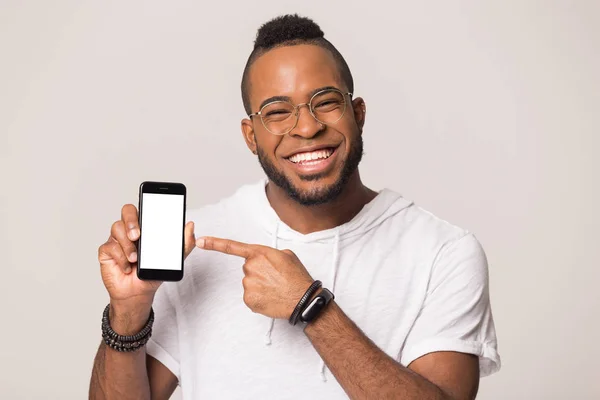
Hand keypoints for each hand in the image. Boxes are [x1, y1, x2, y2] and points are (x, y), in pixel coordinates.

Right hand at [97, 204, 195, 308]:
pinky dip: (120, 258)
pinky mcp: (107, 251)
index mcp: (146, 227)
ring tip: (135, 259)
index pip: (145, 207)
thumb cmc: (152, 273)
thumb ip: (184, 243)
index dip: (146, 202)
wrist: (138, 293)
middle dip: (131, 220)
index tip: (152, 209)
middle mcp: (130, 229)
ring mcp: (117, 239)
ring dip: (127, 244)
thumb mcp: (173, 259)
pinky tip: (127, 267)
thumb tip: (190, 225)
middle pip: (127, 210)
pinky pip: (110, 247)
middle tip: (137, 235)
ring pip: (117, 228)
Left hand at [196, 237, 314, 318]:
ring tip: (275, 288)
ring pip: (249, 283)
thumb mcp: (287, 256)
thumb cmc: (297, 277)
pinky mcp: (248, 299)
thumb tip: (266, 260)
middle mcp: (250, 267)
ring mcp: (248, 284)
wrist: (303, 299)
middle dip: (259, 272)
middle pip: (248, 268)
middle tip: (275, 278)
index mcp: (259, 253)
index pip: (232, 247)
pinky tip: (271, 297)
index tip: (201, 241)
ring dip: (260, 285)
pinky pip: (250, 296)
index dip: (214, 243)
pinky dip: (259, 297)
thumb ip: (270, 254)